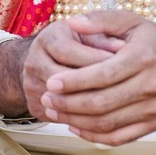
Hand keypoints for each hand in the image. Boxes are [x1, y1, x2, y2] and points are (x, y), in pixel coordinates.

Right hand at [0, 20, 121, 119]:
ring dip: (90, 105)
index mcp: (48, 39)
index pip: (69, 51)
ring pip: (62, 103)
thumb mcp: (89, 33)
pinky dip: (83, 121)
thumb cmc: (78, 43)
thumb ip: (103, 36)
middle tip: (124, 88)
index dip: (97, 58)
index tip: (123, 64)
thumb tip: (122, 48)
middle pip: (62, 79)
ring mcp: (31, 87)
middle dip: (94, 84)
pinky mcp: (35, 108)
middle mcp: (33, 62)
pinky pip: (61, 119)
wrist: (48, 61)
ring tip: (119, 105)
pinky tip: (107, 118)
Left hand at [39, 10, 155, 144]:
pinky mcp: (153, 125)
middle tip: (46, 97)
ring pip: (106, 123)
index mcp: (144, 57)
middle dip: (69, 103)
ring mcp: (154, 109)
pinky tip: (74, 126)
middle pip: (102, 102)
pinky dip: (93, 135)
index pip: (103, 75)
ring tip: (54, 110)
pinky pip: (118, 137)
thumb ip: (101, 19)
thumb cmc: (152, 42)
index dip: (74, 81)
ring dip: (75, 120)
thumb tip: (73, 23)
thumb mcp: (131, 22)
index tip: (51, 81)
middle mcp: (152, 85)